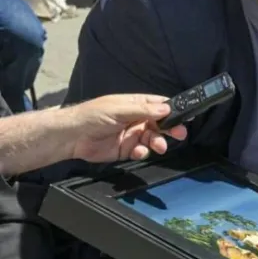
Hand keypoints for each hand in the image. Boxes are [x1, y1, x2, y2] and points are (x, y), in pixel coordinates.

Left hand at [65, 94, 186, 163]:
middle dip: (171, 129)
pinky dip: (143, 152)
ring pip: (153, 139)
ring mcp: (132, 135)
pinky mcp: (127, 150)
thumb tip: (166, 109)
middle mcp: (137, 119)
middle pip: (160, 124)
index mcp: (135, 105)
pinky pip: (141, 151)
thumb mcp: (119, 109)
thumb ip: (144, 110)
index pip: (159, 106)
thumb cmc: (92, 116)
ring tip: (159, 146)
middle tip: (180, 134)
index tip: (184, 116)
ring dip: (158, 142)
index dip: (172, 110)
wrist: (72, 137)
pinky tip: (139, 152)